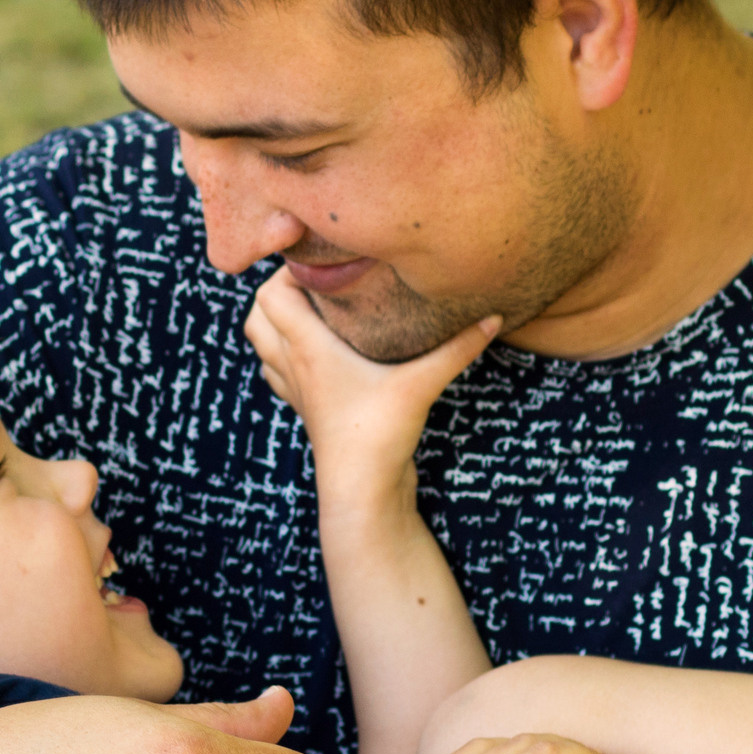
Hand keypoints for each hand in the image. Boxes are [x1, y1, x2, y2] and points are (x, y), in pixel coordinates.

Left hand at [243, 266, 496, 512]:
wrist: (360, 494)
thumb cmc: (378, 436)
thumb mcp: (421, 384)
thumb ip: (457, 348)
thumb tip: (495, 316)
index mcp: (307, 348)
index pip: (272, 293)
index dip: (287, 270)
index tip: (323, 259)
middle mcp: (293, 365)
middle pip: (257, 314)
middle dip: (278, 290)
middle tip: (318, 280)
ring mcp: (296, 390)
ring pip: (262, 344)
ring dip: (277, 322)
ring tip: (315, 310)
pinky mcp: (307, 410)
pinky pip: (279, 372)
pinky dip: (287, 354)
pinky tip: (321, 353)